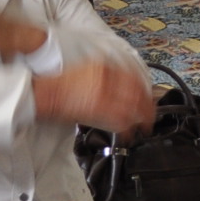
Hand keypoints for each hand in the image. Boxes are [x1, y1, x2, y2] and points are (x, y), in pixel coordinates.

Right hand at [33, 60, 155, 139]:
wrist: (48, 92)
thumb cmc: (64, 84)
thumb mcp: (89, 70)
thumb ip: (108, 75)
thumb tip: (124, 86)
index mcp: (105, 67)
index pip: (133, 76)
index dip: (144, 88)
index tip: (149, 96)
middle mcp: (107, 79)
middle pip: (137, 92)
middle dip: (148, 105)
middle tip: (152, 115)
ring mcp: (103, 94)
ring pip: (132, 108)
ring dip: (142, 119)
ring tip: (145, 126)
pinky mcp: (98, 110)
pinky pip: (119, 121)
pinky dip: (127, 129)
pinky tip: (129, 134)